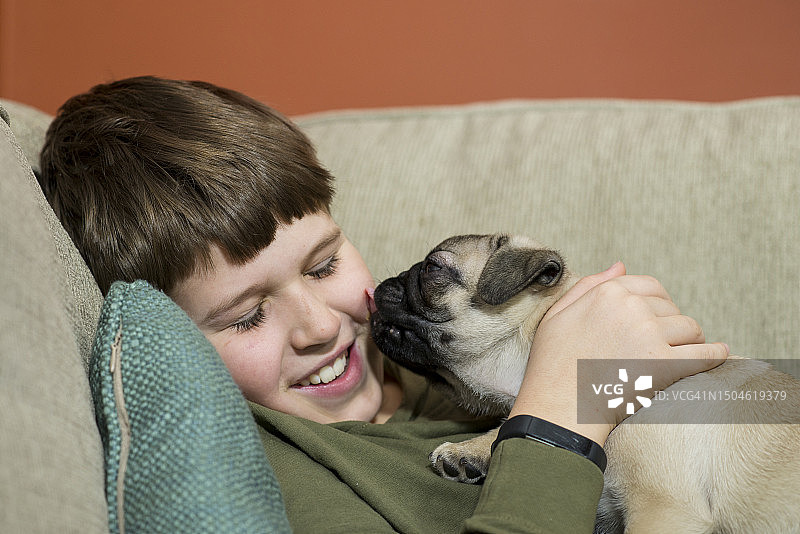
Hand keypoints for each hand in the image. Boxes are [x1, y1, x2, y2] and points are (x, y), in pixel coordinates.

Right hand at [509, 262, 727, 445]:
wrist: (558, 407)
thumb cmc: (552, 364)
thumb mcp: (558, 314)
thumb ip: (589, 285)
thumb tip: (621, 265)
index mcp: (606, 293)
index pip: (649, 286)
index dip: (658, 301)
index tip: (658, 317)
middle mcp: (631, 308)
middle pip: (671, 308)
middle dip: (671, 323)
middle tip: (666, 342)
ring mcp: (649, 335)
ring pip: (690, 328)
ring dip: (690, 340)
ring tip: (682, 353)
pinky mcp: (664, 364)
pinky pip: (704, 354)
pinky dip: (717, 354)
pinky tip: (722, 353)